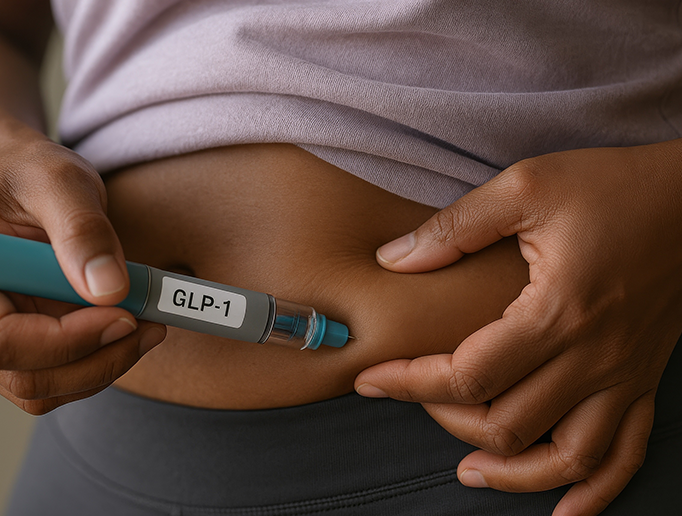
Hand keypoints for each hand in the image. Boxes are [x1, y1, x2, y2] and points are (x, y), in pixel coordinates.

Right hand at [0, 131, 165, 413]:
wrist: (25, 185)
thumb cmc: (31, 176)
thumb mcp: (61, 181)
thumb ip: (83, 230)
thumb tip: (109, 290)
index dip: (66, 341)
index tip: (124, 315)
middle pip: (25, 379)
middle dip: (97, 360)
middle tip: (150, 325)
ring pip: (46, 390)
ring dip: (105, 366)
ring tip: (146, 322)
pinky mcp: (20, 350)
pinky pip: (61, 380)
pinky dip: (101, 363)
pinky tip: (127, 328)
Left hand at [355, 140, 681, 514]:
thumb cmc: (611, 185)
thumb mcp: (525, 185)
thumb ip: (454, 227)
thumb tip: (392, 260)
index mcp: (557, 312)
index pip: (467, 375)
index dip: (408, 382)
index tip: (369, 380)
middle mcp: (594, 357)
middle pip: (507, 425)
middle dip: (445, 419)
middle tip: (413, 394)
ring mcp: (624, 375)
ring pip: (568, 459)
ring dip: (513, 476)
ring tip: (468, 472)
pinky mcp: (643, 378)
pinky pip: (626, 455)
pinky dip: (594, 492)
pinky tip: (564, 510)